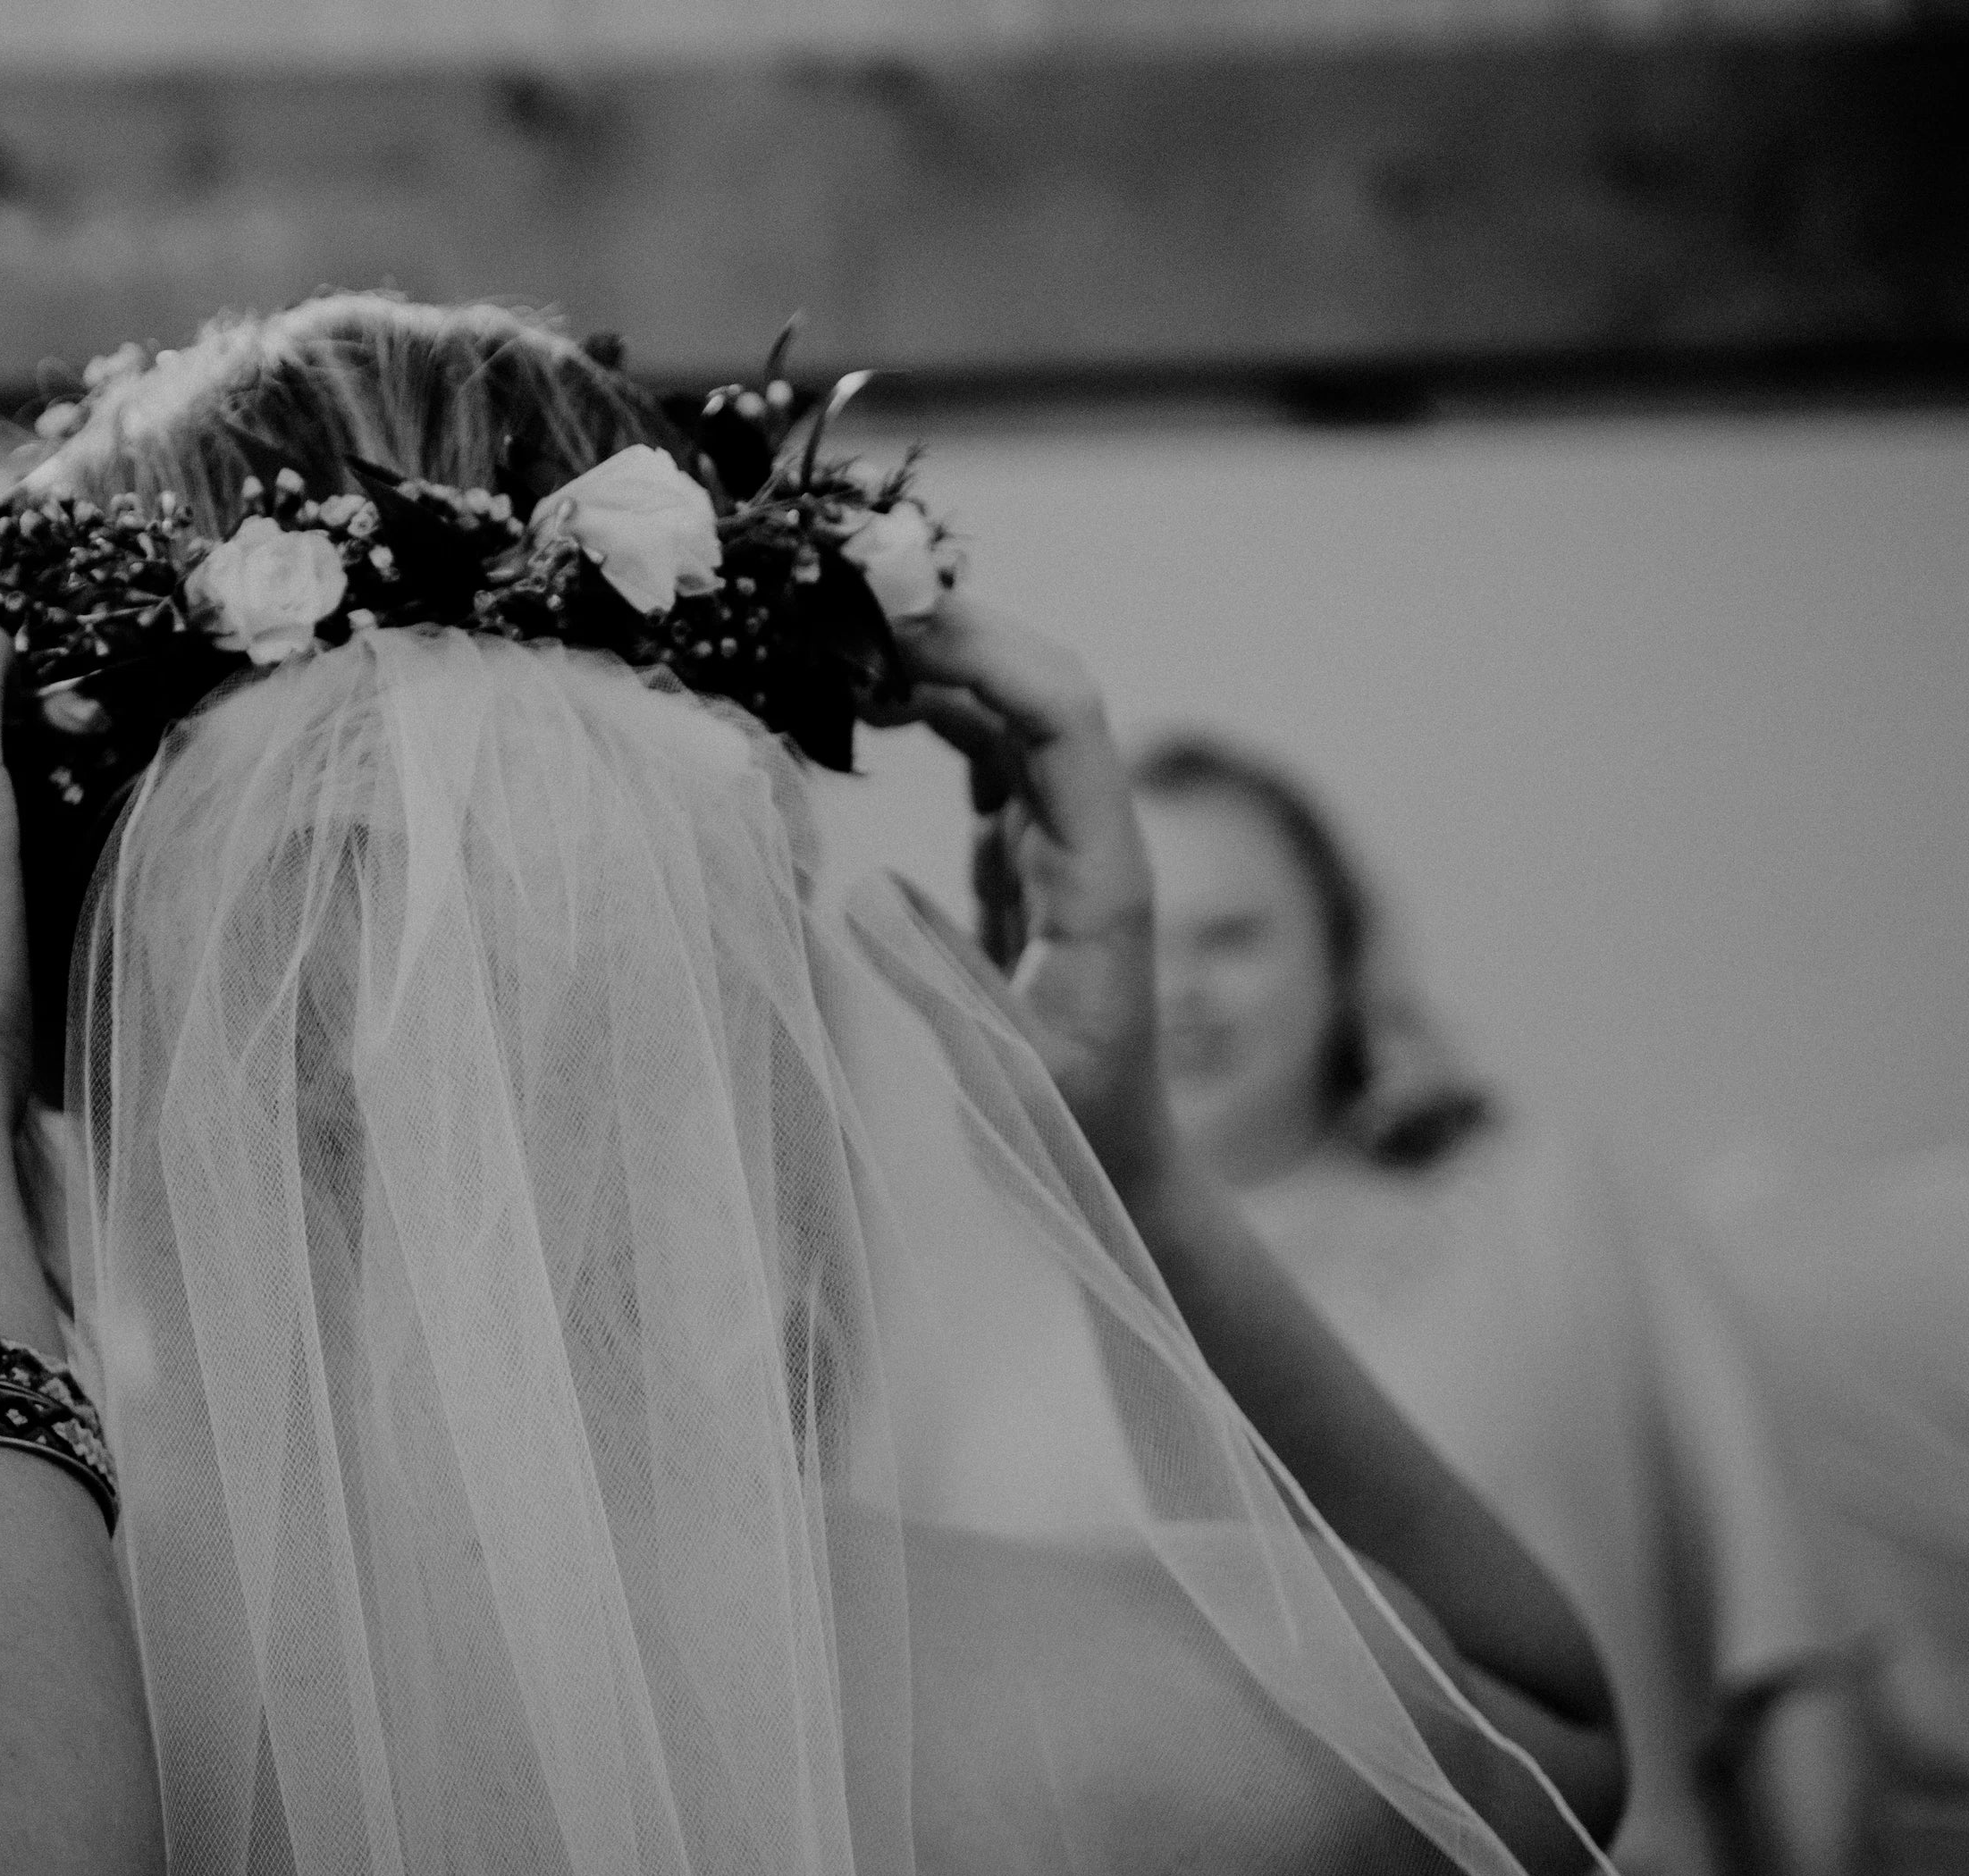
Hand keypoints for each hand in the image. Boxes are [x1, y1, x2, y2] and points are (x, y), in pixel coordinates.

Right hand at [882, 596, 1174, 1191]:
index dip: (985, 656)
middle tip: (848, 610)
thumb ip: (940, 984)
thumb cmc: (1072, 1138)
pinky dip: (940, 722)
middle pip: (1044, 690)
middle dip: (958, 634)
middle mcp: (1094, 843)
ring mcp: (1066, 848)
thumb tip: (862, 890)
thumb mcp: (1005, 1079)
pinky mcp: (1034, 866)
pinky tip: (873, 717)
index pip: (1064, 721)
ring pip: (1014, 717)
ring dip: (941, 671)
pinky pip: (994, 762)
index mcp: (1103, 878)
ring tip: (844, 655)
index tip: (887, 632)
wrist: (1125, 1171)